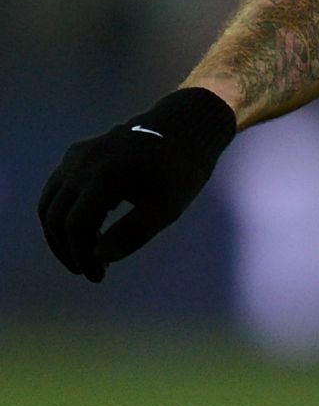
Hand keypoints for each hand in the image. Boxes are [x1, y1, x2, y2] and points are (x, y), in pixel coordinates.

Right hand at [39, 87, 236, 281]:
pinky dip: (63, 214)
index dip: (82, 255)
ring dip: (60, 234)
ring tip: (86, 254)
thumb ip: (135, 231)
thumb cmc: (180, 171)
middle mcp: (82, 163)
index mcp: (105, 175)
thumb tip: (100, 256)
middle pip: (55, 217)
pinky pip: (56, 190)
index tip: (99, 275)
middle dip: (68, 250)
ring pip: (49, 204)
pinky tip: (89, 230)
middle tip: (90, 269)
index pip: (77, 225)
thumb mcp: (168, 206)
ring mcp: (75, 156)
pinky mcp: (75, 154)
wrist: (182, 130)